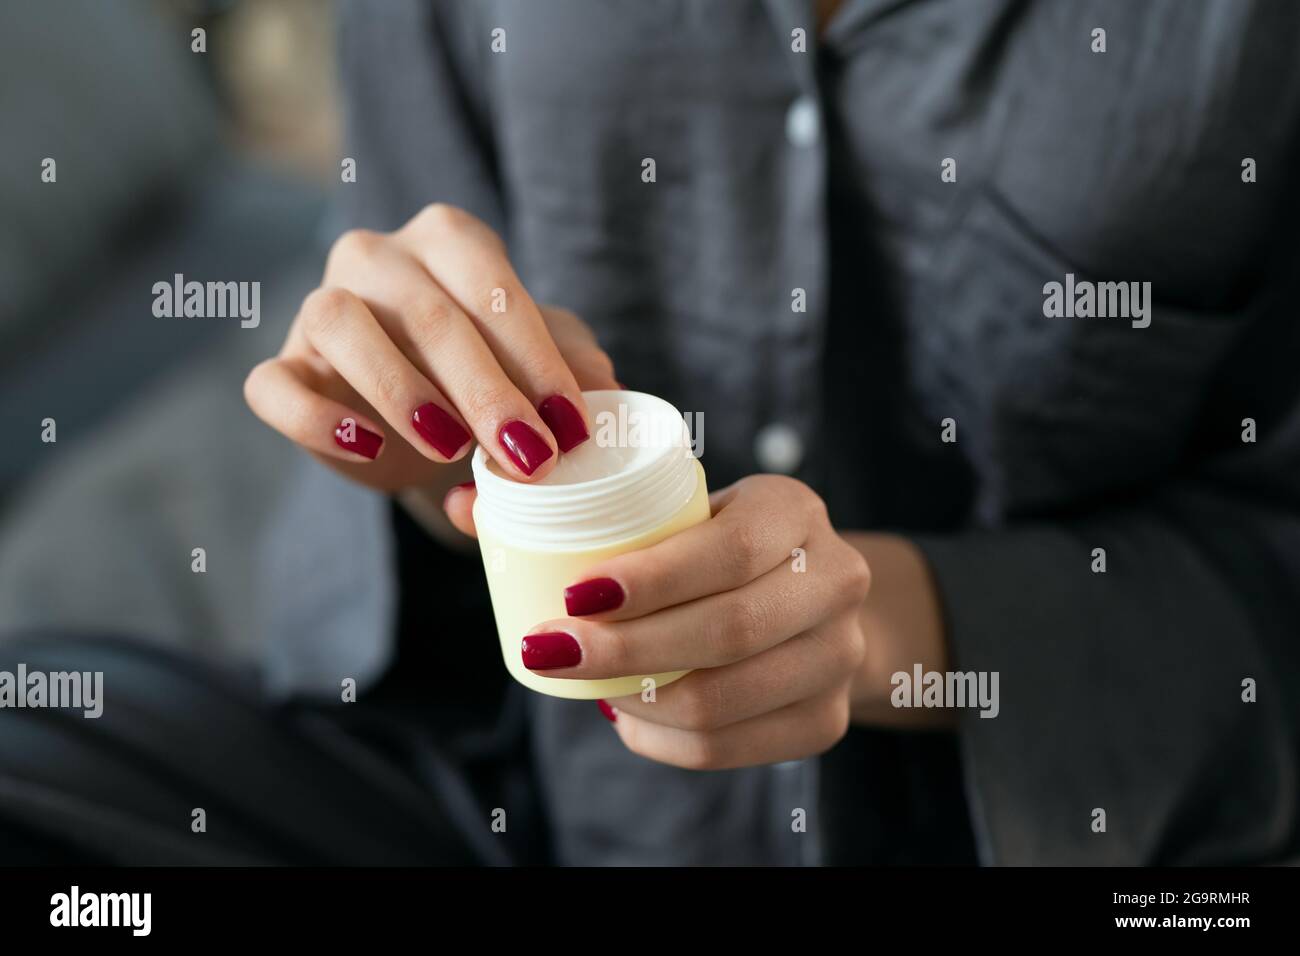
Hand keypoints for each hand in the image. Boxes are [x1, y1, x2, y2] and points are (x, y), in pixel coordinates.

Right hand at [244, 204, 618, 493]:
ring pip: (342, 324)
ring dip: (401, 391)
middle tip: (528, 457)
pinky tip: (369, 450)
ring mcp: (319, 307)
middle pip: (425, 311)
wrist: (430, 427)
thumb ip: (575, 367)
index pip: (489, 283)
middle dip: (484, 390)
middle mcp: (376, 256)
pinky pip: (277, 386)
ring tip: (451, 449)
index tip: (569, 426)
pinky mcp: (283, 367)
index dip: (533, 356)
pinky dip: (319, 419)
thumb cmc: (495, 379)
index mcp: (448, 240)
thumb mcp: (546, 368)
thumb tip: (601, 385)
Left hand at [520, 475, 872, 769]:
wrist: (807, 594)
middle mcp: (835, 580)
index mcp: (794, 510)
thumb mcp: (672, 507)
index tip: (574, 594)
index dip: (650, 580)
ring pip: (725, 701)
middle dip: (627, 649)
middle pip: (727, 632)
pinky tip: (624, 717)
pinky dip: (662, 740)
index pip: (728, 551)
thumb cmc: (712, 543)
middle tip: (551, 647)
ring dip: (637, 699)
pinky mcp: (827, 719)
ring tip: (582, 681)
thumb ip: (570, 506)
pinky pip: (731, 748)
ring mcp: (840, 655)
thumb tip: (459, 507)